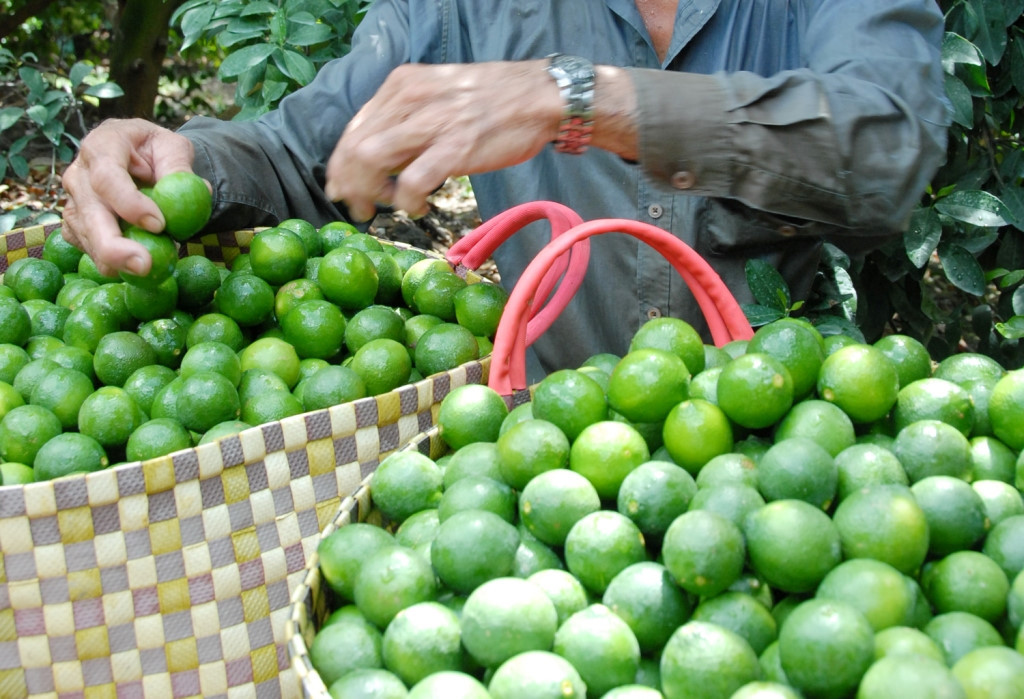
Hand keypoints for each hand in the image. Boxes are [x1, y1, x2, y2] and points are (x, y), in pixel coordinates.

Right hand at [61, 118, 196, 275]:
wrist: (137, 157)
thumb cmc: (155, 151)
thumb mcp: (173, 147)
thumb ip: (181, 167)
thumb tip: (201, 191)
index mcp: (101, 147)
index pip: (107, 177)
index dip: (129, 203)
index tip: (158, 225)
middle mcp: (78, 175)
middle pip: (88, 215)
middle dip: (113, 246)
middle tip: (143, 266)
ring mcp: (73, 202)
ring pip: (88, 238)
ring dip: (118, 260)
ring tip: (153, 265)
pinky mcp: (76, 226)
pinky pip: (90, 251)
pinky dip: (115, 262)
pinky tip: (137, 261)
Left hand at [325, 61, 560, 221]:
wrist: (540, 96)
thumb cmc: (492, 100)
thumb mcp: (437, 94)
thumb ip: (407, 119)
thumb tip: (381, 155)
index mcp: (401, 85)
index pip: (354, 128)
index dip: (341, 164)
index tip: (343, 188)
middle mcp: (409, 99)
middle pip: (355, 147)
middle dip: (349, 185)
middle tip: (359, 207)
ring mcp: (431, 123)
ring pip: (371, 162)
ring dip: (371, 194)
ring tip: (387, 207)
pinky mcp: (455, 148)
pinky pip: (412, 182)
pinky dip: (407, 202)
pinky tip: (418, 208)